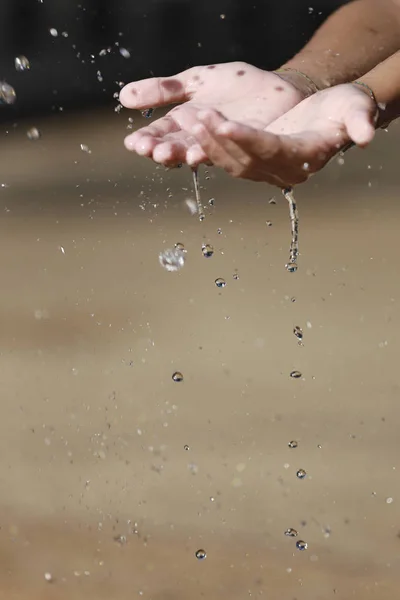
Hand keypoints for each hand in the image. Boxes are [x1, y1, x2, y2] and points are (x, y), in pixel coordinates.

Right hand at [119, 62, 311, 166]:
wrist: (276, 88)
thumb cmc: (236, 87)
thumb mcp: (194, 82)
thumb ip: (163, 90)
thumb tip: (123, 97)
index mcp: (186, 126)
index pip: (160, 137)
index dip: (147, 141)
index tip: (134, 143)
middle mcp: (203, 141)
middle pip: (179, 151)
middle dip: (165, 152)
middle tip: (155, 151)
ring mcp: (228, 146)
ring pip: (207, 154)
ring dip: (192, 153)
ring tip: (181, 151)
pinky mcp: (255, 143)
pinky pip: (242, 143)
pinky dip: (230, 137)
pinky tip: (218, 130)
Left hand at [185, 83, 377, 186]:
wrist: (333, 115)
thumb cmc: (345, 109)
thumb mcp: (355, 109)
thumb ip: (358, 121)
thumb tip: (366, 137)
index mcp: (306, 156)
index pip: (273, 151)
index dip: (249, 140)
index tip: (226, 125)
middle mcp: (286, 170)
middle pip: (247, 160)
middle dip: (219, 140)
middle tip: (197, 117)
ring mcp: (269, 171)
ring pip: (232, 163)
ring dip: (208, 144)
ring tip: (189, 120)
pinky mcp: (256, 165)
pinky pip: (228, 160)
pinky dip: (209, 146)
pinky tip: (194, 128)